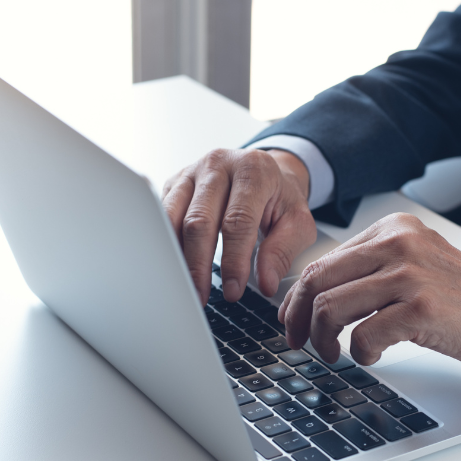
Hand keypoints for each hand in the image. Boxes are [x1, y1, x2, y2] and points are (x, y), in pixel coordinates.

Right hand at [162, 148, 316, 302]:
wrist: (265, 170)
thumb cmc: (280, 197)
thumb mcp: (297, 222)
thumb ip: (283, 251)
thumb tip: (266, 283)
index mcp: (252, 170)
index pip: (238, 221)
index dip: (234, 260)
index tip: (234, 290)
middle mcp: (218, 164)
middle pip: (199, 220)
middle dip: (199, 264)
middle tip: (202, 296)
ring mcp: (192, 171)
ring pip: (173, 217)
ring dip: (177, 256)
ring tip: (186, 285)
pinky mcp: (175, 181)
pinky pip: (162, 214)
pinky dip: (166, 242)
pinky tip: (174, 264)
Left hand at [278, 213, 460, 370]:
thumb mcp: (419, 267)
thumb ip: (375, 272)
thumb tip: (320, 298)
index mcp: (394, 229)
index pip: (323, 260)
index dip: (299, 298)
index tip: (293, 321)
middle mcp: (398, 243)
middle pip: (318, 281)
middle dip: (299, 319)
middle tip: (301, 344)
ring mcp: (410, 274)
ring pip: (332, 307)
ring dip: (324, 340)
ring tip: (335, 355)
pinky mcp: (421, 308)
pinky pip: (363, 335)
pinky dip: (359, 353)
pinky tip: (374, 357)